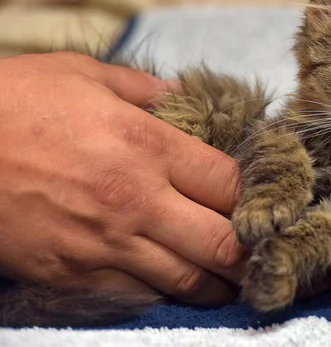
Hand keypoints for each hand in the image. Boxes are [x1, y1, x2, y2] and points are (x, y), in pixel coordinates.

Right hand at [0, 52, 243, 305]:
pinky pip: (138, 297)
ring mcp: (105, 245)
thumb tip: (179, 94)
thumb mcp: (84, 75)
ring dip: (217, 282)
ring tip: (233, 278)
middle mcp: (137, 200)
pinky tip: (174, 283)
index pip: (229, 183)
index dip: (254, 195)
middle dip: (250, 252)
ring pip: (187, 280)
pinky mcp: (73, 276)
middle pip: (222, 242)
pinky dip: (165, 293)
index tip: (261, 201)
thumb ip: (143, 88)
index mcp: (148, 145)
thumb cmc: (15, 101)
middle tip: (264, 254)